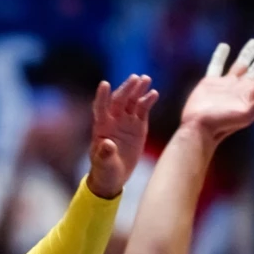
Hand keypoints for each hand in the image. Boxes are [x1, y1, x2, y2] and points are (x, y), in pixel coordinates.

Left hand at [87, 75, 158, 198]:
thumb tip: (107, 144)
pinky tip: (154, 93)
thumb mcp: (104, 165)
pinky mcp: (138, 126)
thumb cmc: (104, 170)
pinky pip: (143, 110)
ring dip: (138, 90)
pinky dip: (148, 101)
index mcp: (101, 128)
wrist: (114, 176)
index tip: (104, 84)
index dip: (102, 96)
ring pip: (132, 102)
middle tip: (136, 78)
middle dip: (126, 89)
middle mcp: (113, 120)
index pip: (100, 108)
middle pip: (119, 100)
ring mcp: (126, 122)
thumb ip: (105, 154)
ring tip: (146, 79)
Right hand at [182, 37, 253, 142]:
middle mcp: (240, 87)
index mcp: (251, 93)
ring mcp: (225, 85)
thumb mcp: (243, 116)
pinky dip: (219, 56)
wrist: (198, 128)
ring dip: (248, 53)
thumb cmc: (221, 124)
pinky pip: (216, 66)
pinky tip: (224, 47)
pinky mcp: (209, 84)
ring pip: (240, 64)